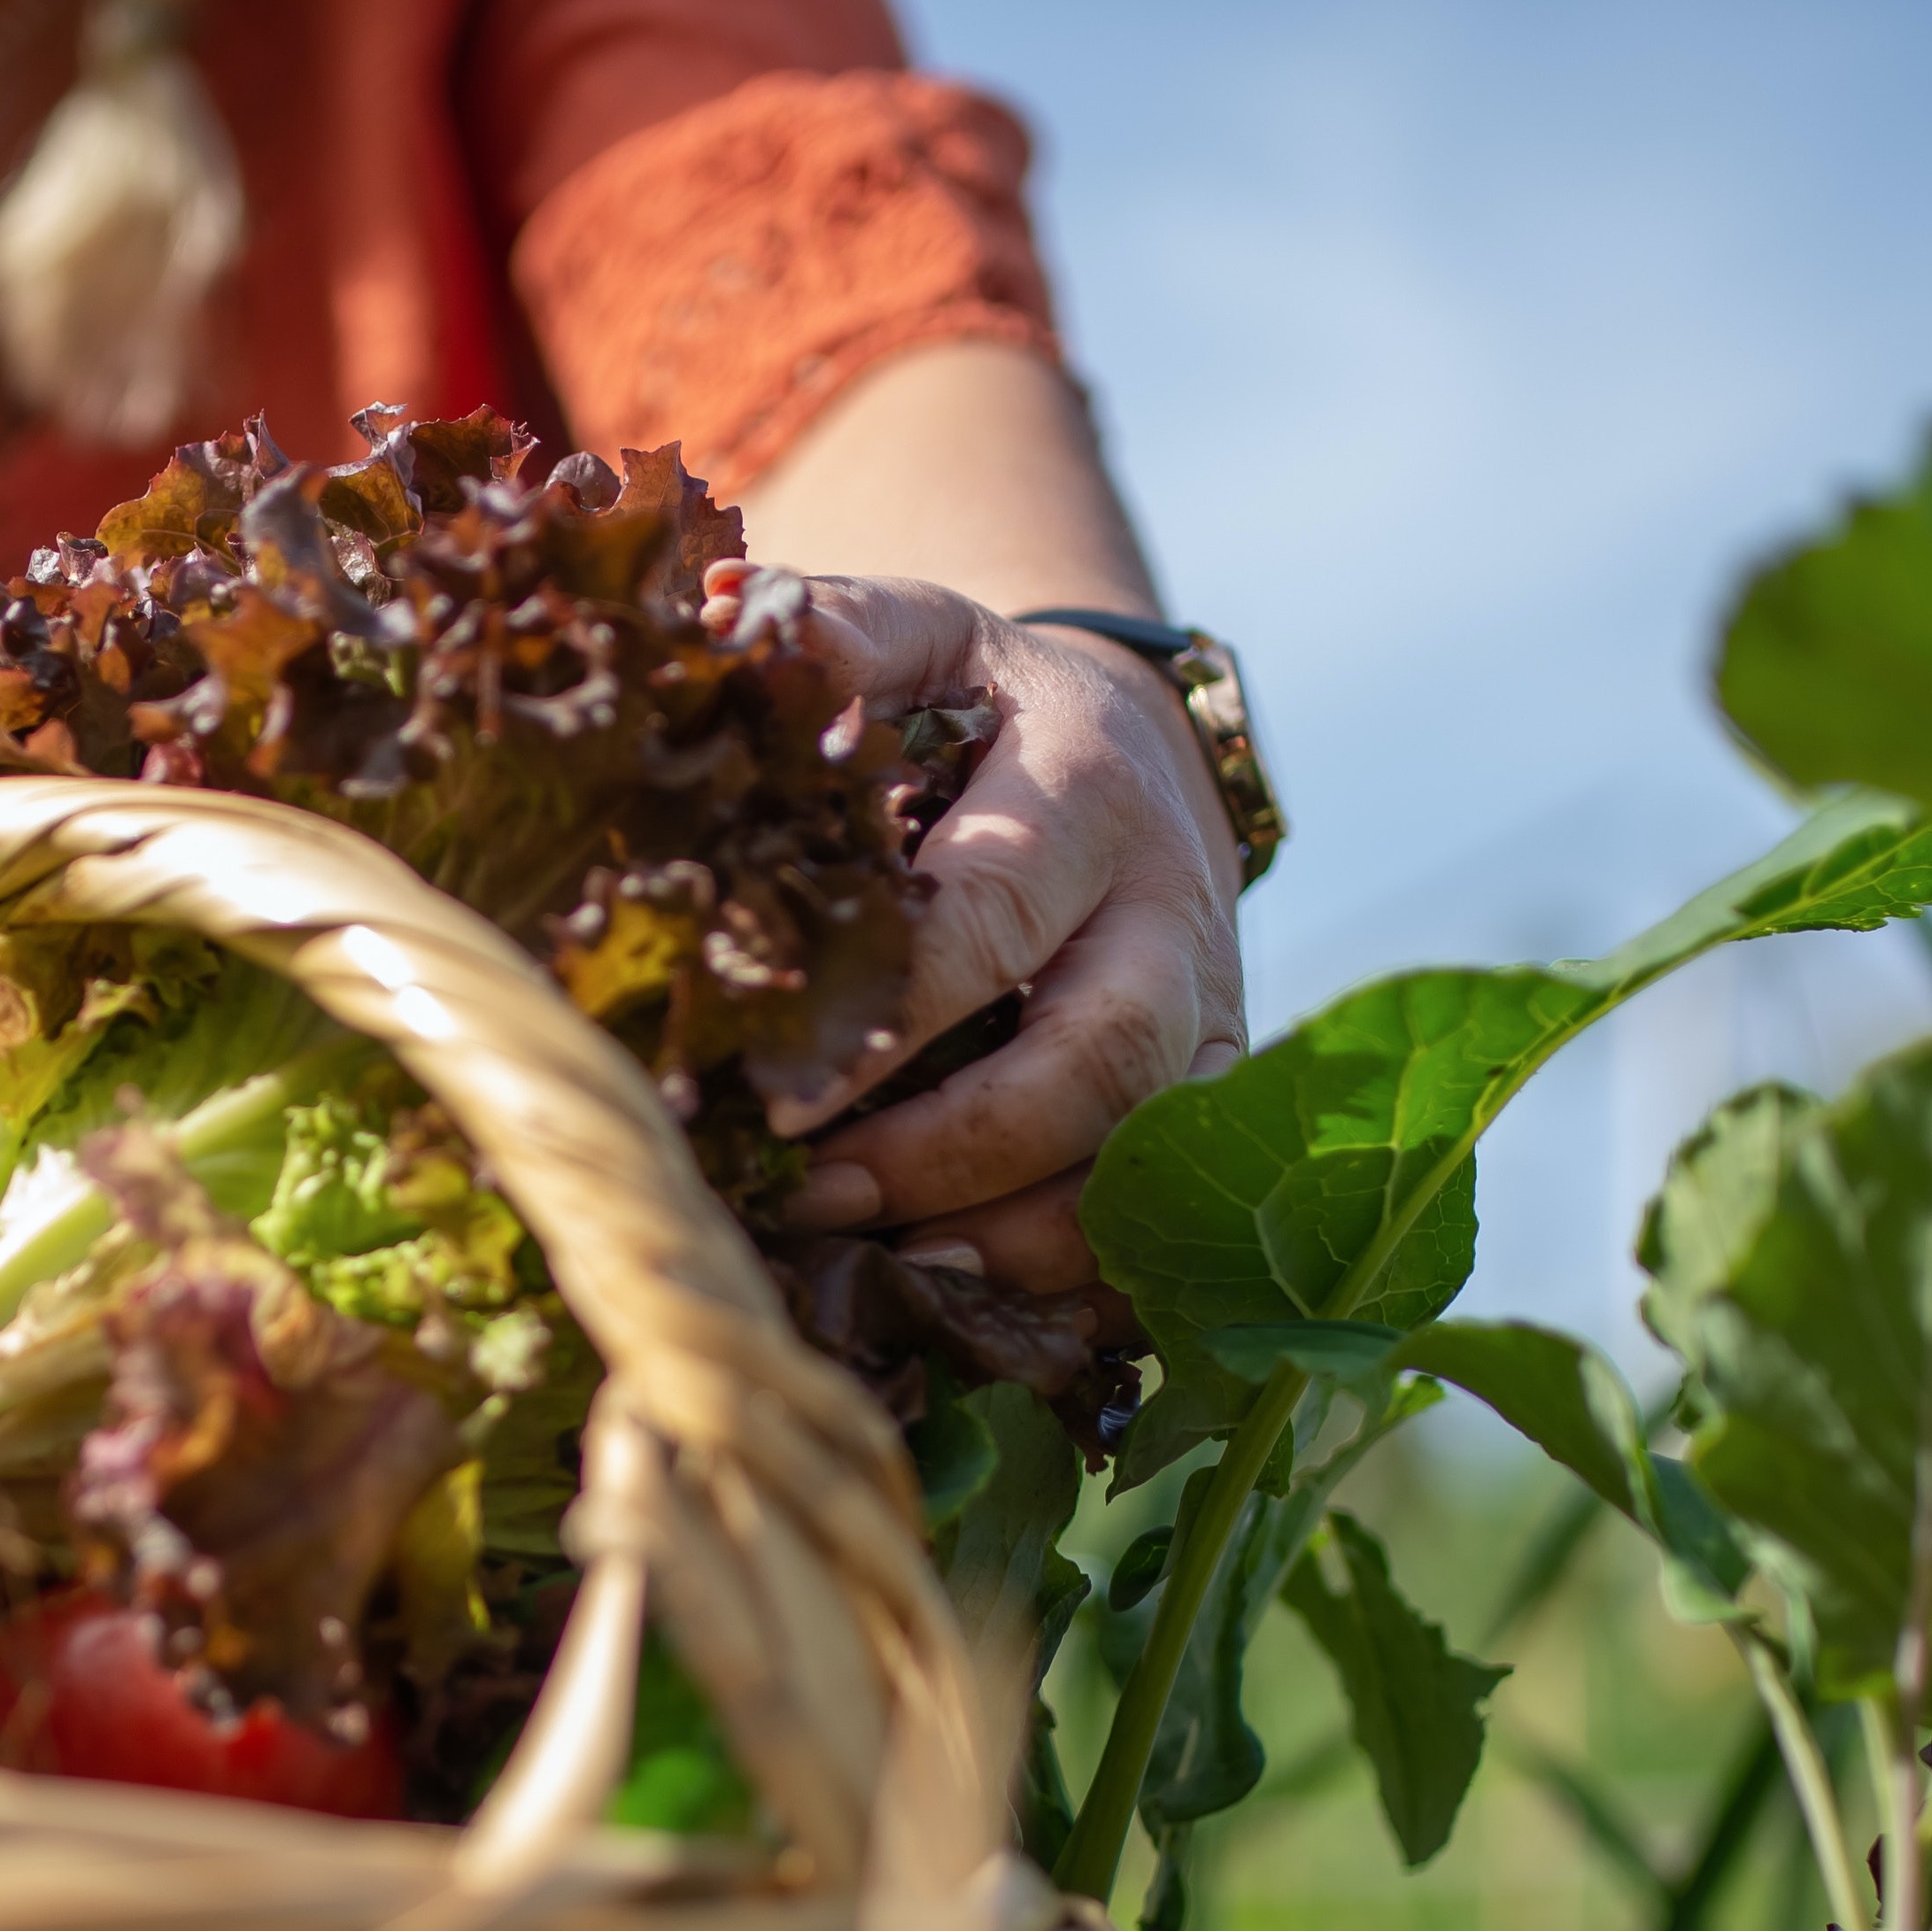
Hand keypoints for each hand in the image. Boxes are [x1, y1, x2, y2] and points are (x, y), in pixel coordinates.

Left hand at [704, 567, 1245, 1298]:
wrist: (1127, 744)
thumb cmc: (980, 706)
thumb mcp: (919, 639)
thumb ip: (828, 635)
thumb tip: (719, 624)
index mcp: (1089, 788)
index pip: (992, 918)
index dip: (887, 1020)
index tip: (773, 1097)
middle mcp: (1169, 911)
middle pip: (1095, 1062)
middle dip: (952, 1153)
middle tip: (814, 1197)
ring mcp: (1209, 1013)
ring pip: (1144, 1158)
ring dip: (1015, 1234)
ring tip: (881, 1267)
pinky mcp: (1211, 1093)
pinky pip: (1169, 1215)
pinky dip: (1078, 1277)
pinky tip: (969, 1304)